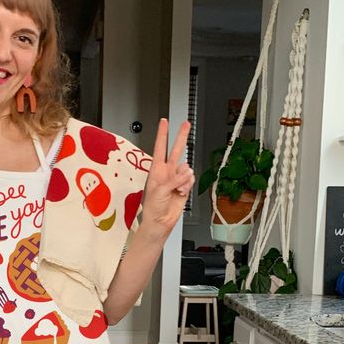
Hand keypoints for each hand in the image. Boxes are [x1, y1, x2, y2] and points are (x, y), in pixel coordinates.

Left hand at [140, 118, 194, 237]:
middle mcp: (166, 172)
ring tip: (177, 189)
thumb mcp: (159, 190)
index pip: (160, 147)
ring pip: (187, 168)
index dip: (162, 134)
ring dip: (184, 178)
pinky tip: (181, 192)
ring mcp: (176, 179)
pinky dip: (188, 185)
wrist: (160, 222)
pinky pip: (191, 179)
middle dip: (181, 136)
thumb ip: (173, 179)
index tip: (164, 121)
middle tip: (186, 124)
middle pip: (175, 150)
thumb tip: (186, 172)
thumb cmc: (152, 207)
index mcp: (156, 170)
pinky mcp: (184, 186)